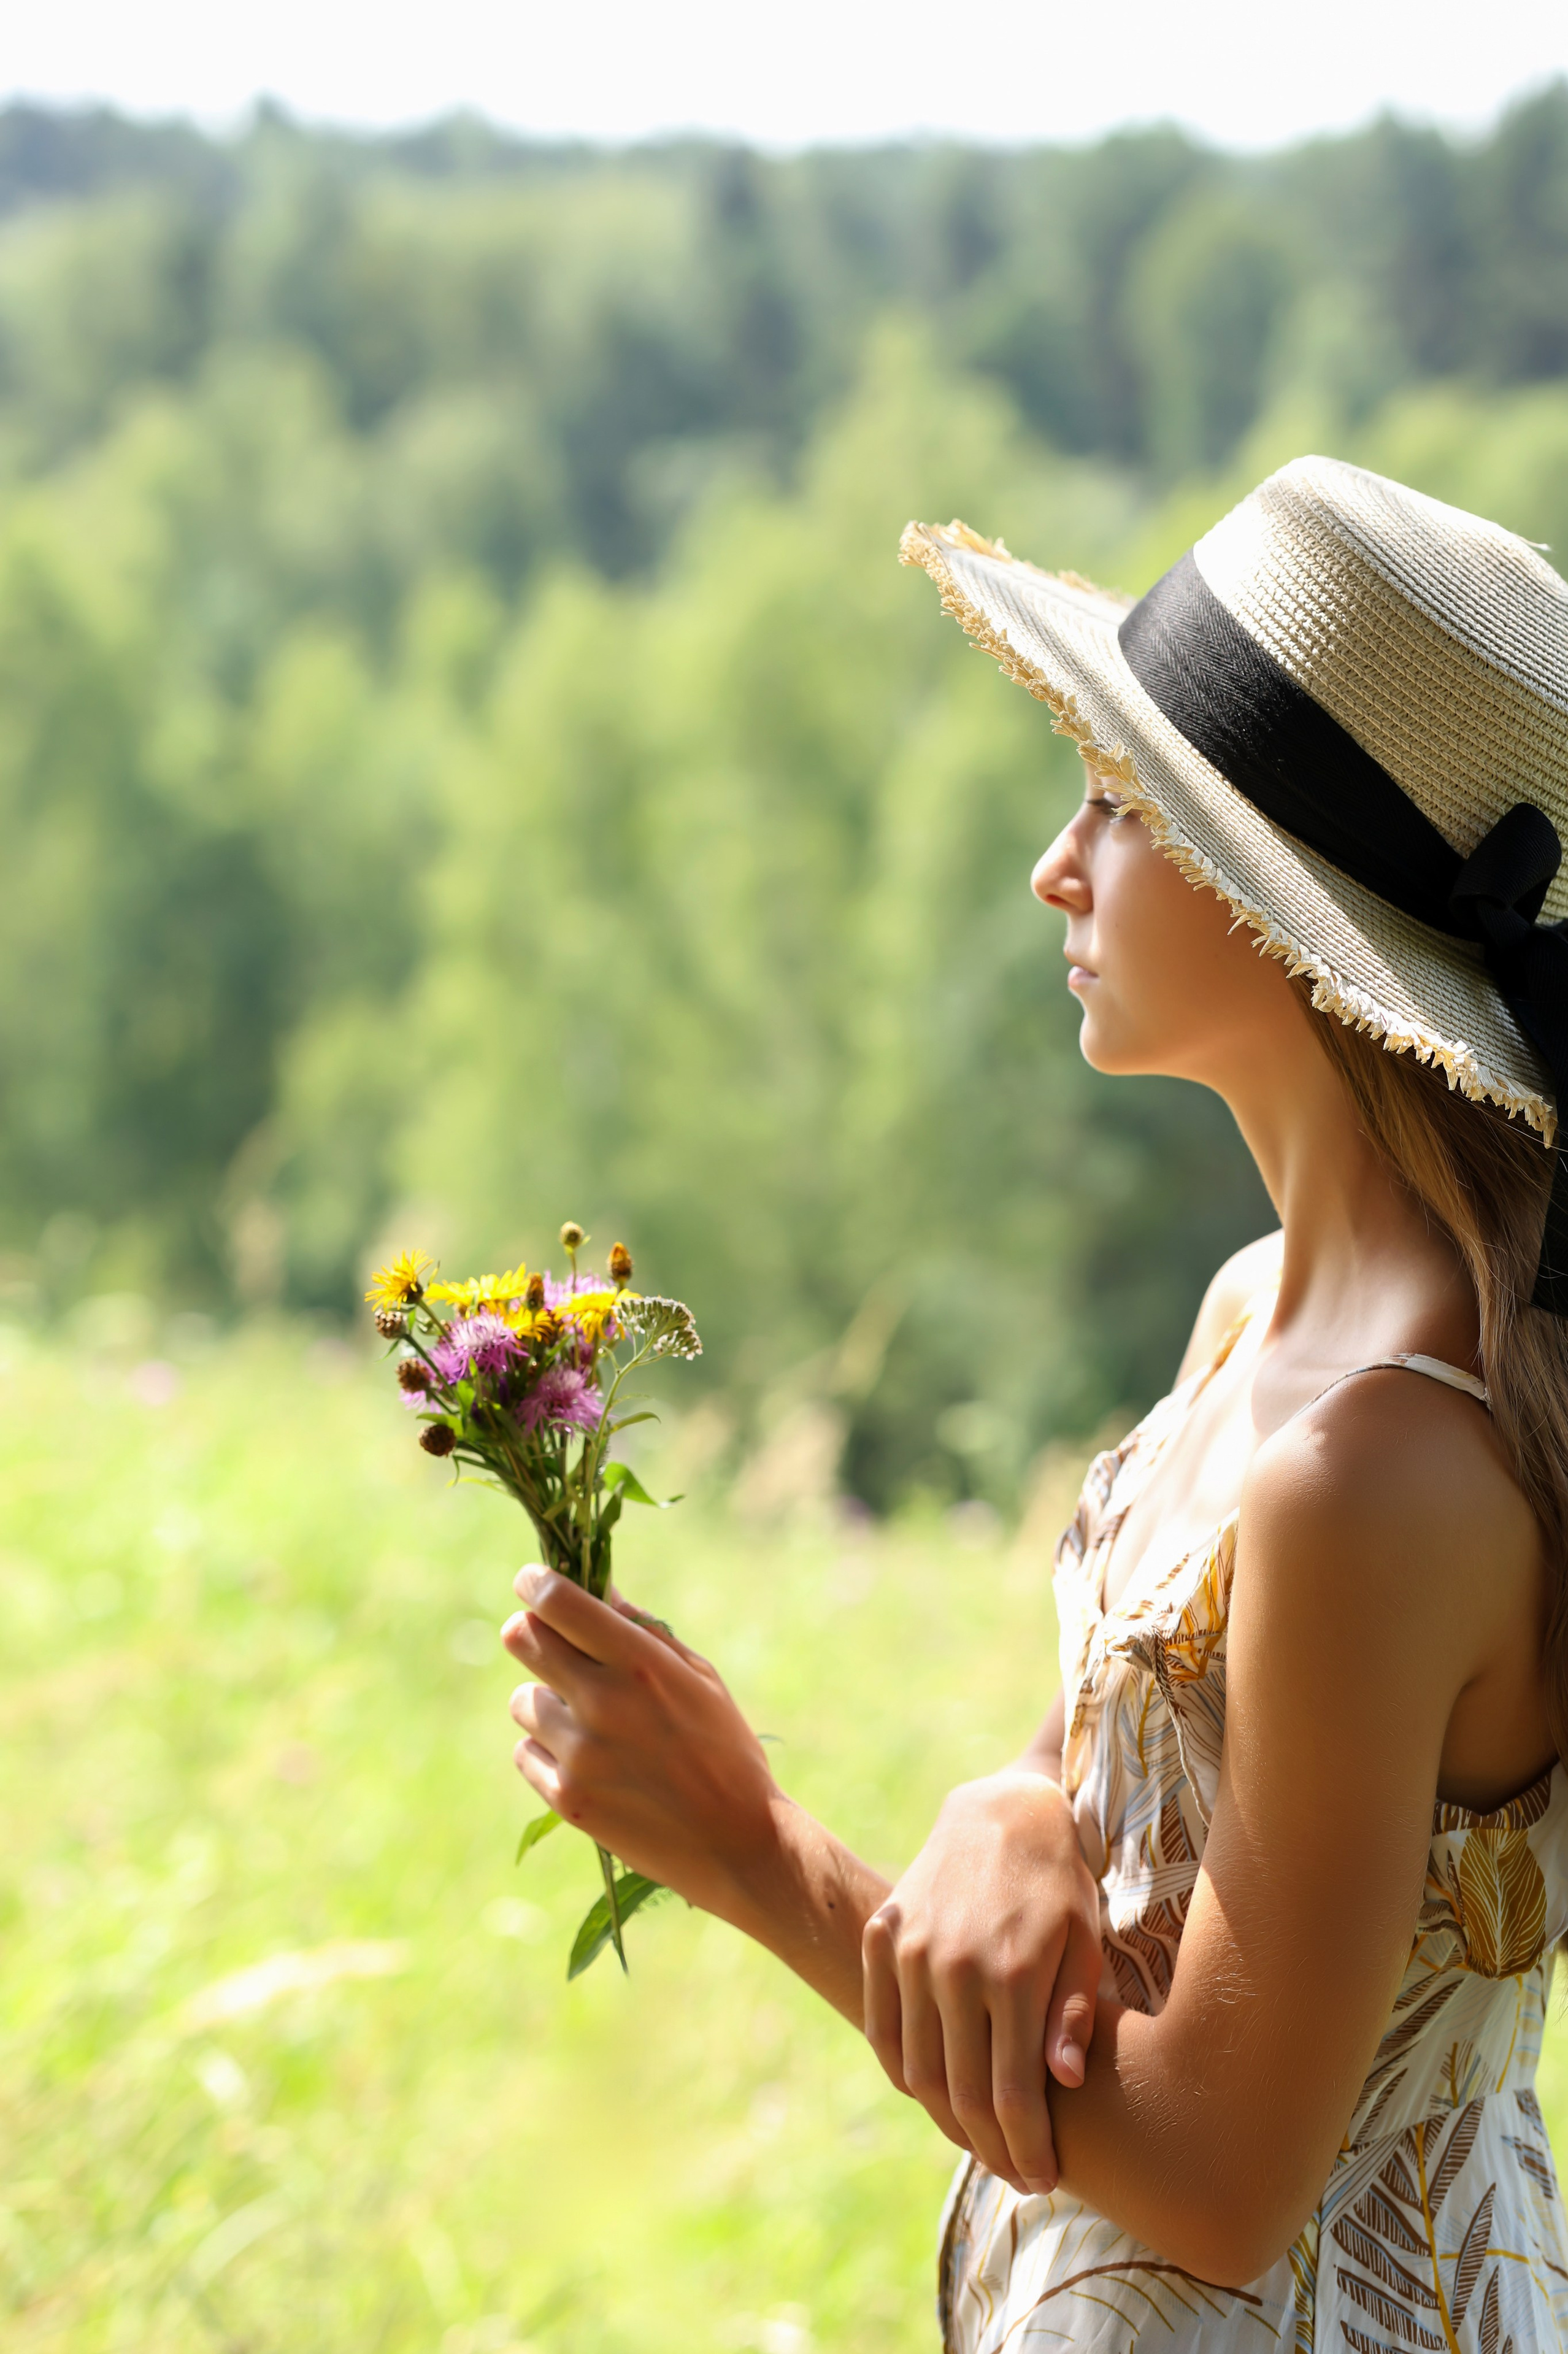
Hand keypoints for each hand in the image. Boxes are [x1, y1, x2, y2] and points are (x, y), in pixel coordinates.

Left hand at [502, 1565, 779, 1919]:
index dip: (536, 1583)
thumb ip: (644, 1630)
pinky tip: (588, 1764)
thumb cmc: (726, 1750)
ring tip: (589, 1724)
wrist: (739, 1843)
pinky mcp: (567, 1799)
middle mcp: (604, 1701)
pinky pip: (525, 1753)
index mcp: (640, 1662)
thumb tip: (598, 1590)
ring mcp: (581, 1754)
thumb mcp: (699, 1677)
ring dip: (545, 1702)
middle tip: (549, 1645)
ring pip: (521, 1701)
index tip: (532, 1582)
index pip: (558, 1602)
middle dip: (530, 1633)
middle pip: (521, 1639)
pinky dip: (547, 1752)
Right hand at [861, 1769, 1100, 2195]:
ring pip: (918, 2069)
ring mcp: (911, 1952)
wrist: (1001, 1810)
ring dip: (946, 2121)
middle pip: (962, 2092)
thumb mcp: (1085, 1942)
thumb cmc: (1060, 1883)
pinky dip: (903, 2074)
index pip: (1012, 2093)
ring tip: (980, 2144)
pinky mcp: (885, 1937)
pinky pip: (882, 2027)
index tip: (1044, 2179)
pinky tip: (933, 2096)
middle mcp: (954, 1966)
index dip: (1027, 2147)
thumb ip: (1072, 2014)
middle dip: (991, 2149)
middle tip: (1016, 2175)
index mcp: (1013, 1973)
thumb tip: (1062, 2084)